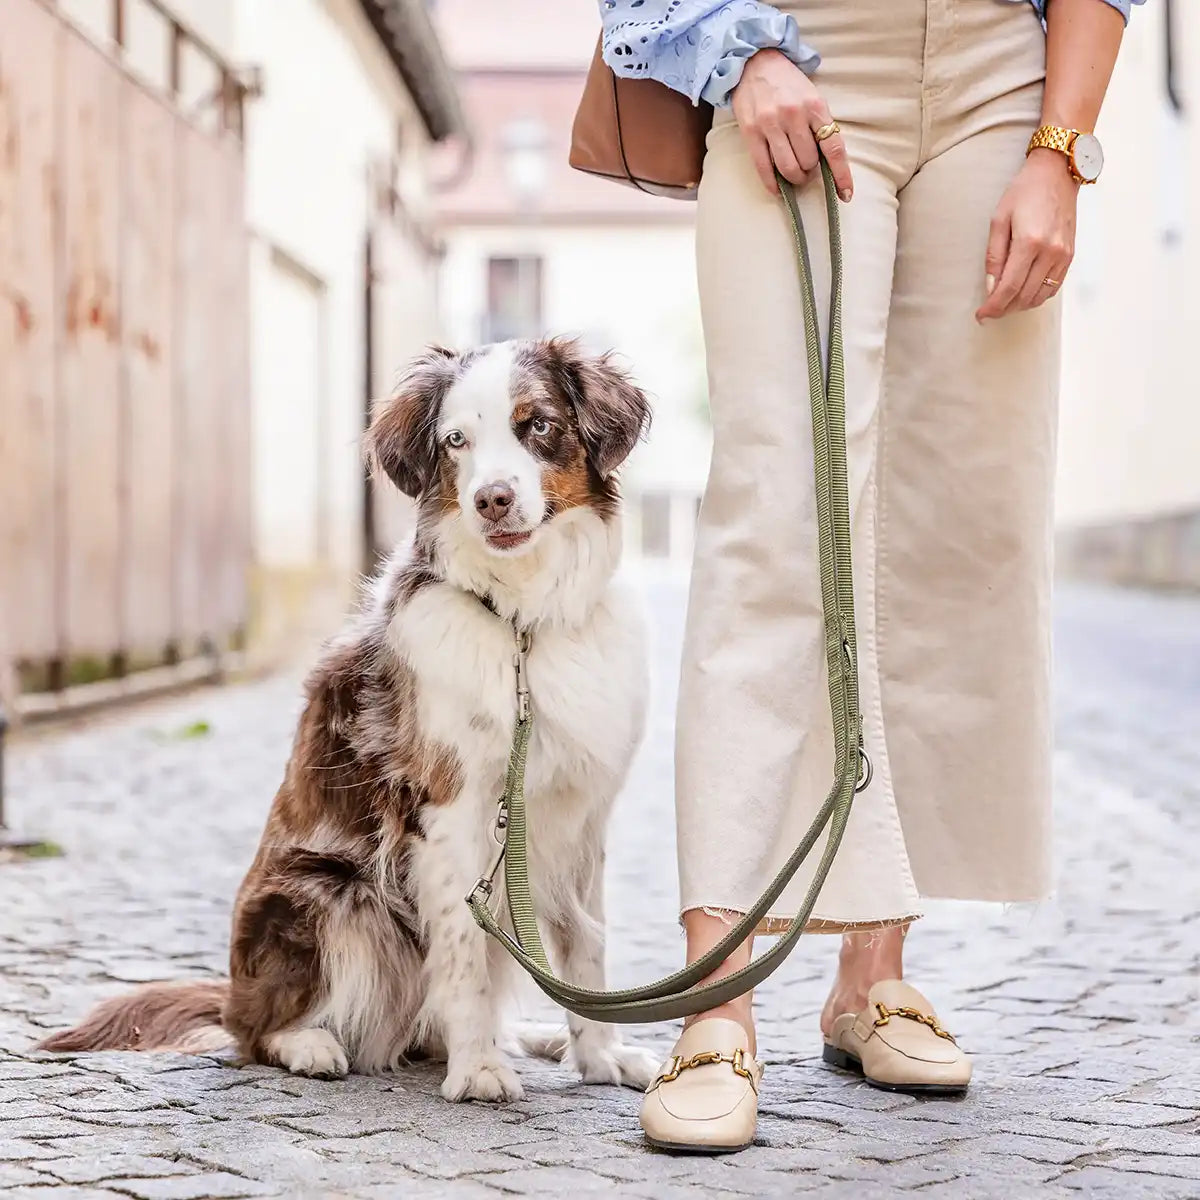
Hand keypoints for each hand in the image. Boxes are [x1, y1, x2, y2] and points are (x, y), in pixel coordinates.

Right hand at [731, 50, 852, 200]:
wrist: (754, 62)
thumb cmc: (787, 83)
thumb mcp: (811, 97)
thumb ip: (819, 125)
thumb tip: (826, 162)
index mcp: (815, 106)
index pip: (833, 148)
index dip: (841, 175)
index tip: (846, 194)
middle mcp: (794, 115)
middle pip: (809, 161)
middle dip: (811, 171)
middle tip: (807, 168)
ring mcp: (771, 124)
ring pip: (788, 168)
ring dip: (794, 178)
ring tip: (794, 174)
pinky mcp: (751, 132)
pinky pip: (764, 168)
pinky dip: (773, 184)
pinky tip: (778, 189)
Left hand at [975, 148, 1077, 321]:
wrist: (1057, 173)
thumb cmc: (1024, 192)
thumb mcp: (999, 220)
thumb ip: (994, 256)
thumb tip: (991, 287)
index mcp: (1029, 242)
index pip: (1009, 288)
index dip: (993, 307)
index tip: (981, 316)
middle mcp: (1050, 252)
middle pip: (1024, 296)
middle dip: (1004, 309)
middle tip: (989, 311)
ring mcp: (1064, 255)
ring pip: (1040, 296)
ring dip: (1020, 305)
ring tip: (1004, 302)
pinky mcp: (1070, 255)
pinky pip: (1054, 286)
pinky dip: (1037, 295)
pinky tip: (1023, 293)